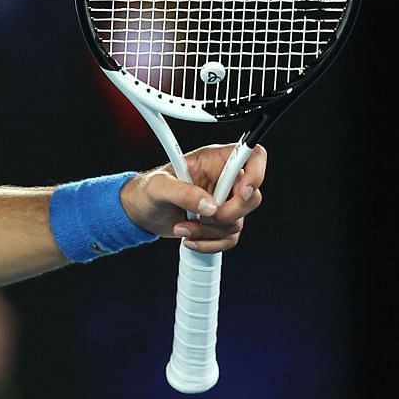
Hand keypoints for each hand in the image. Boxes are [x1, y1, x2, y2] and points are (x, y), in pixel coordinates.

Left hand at [121, 144, 266, 253]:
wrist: (141, 213)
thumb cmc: (147, 190)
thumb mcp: (158, 187)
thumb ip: (183, 192)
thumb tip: (209, 206)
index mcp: (213, 160)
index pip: (251, 155)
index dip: (256, 172)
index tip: (243, 190)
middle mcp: (223, 180)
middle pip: (252, 196)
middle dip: (229, 213)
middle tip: (204, 217)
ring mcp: (224, 202)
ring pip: (238, 222)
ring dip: (209, 231)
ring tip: (182, 227)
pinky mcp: (220, 223)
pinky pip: (230, 238)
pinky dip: (210, 243)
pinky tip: (190, 238)